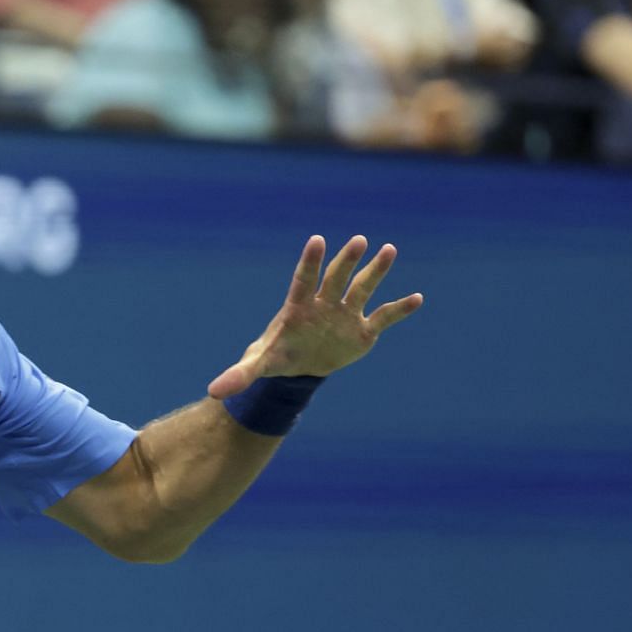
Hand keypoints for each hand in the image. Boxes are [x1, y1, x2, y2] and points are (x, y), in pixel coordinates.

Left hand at [208, 235, 423, 398]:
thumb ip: (240, 374)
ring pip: (362, 288)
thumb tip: (214, 391)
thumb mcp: (259, 365)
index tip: (317, 241)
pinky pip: (383, 317)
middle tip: (359, 241)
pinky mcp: (362, 330)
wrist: (300, 365)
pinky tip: (416, 299)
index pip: (304, 280)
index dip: (310, 262)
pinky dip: (399, 309)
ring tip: (389, 250)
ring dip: (375, 271)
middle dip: (346, 261)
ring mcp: (345, 314)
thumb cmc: (278, 355)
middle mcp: (324, 304)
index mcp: (298, 307)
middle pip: (336, 278)